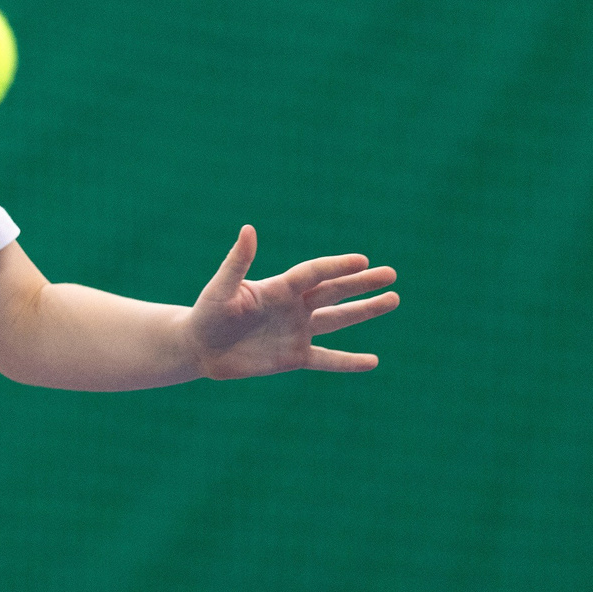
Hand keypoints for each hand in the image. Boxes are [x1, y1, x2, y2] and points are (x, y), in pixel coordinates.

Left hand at [186, 226, 397, 378]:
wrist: (199, 347)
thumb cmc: (207, 313)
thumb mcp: (221, 289)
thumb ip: (237, 262)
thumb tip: (248, 229)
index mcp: (278, 288)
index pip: (313, 274)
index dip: (336, 267)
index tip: (362, 261)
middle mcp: (293, 307)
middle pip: (334, 292)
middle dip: (362, 284)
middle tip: (390, 274)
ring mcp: (297, 332)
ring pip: (338, 320)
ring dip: (365, 311)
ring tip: (393, 299)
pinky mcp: (293, 357)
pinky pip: (327, 360)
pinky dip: (349, 362)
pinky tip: (372, 362)